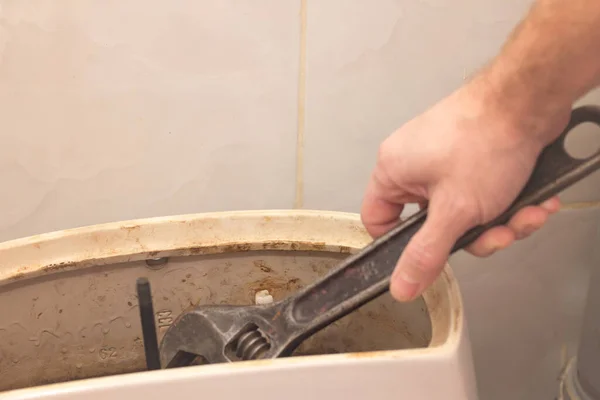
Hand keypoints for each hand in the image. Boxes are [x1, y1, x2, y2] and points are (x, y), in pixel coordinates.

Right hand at [360, 81, 568, 301]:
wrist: (531, 98)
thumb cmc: (485, 140)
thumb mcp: (453, 211)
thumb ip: (426, 254)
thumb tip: (401, 287)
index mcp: (393, 171)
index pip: (378, 220)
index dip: (402, 244)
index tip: (431, 254)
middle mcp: (415, 164)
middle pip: (431, 224)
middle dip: (472, 235)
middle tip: (497, 233)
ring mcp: (446, 159)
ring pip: (464, 213)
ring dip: (499, 222)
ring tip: (526, 213)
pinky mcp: (474, 156)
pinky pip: (483, 195)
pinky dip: (510, 203)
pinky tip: (535, 200)